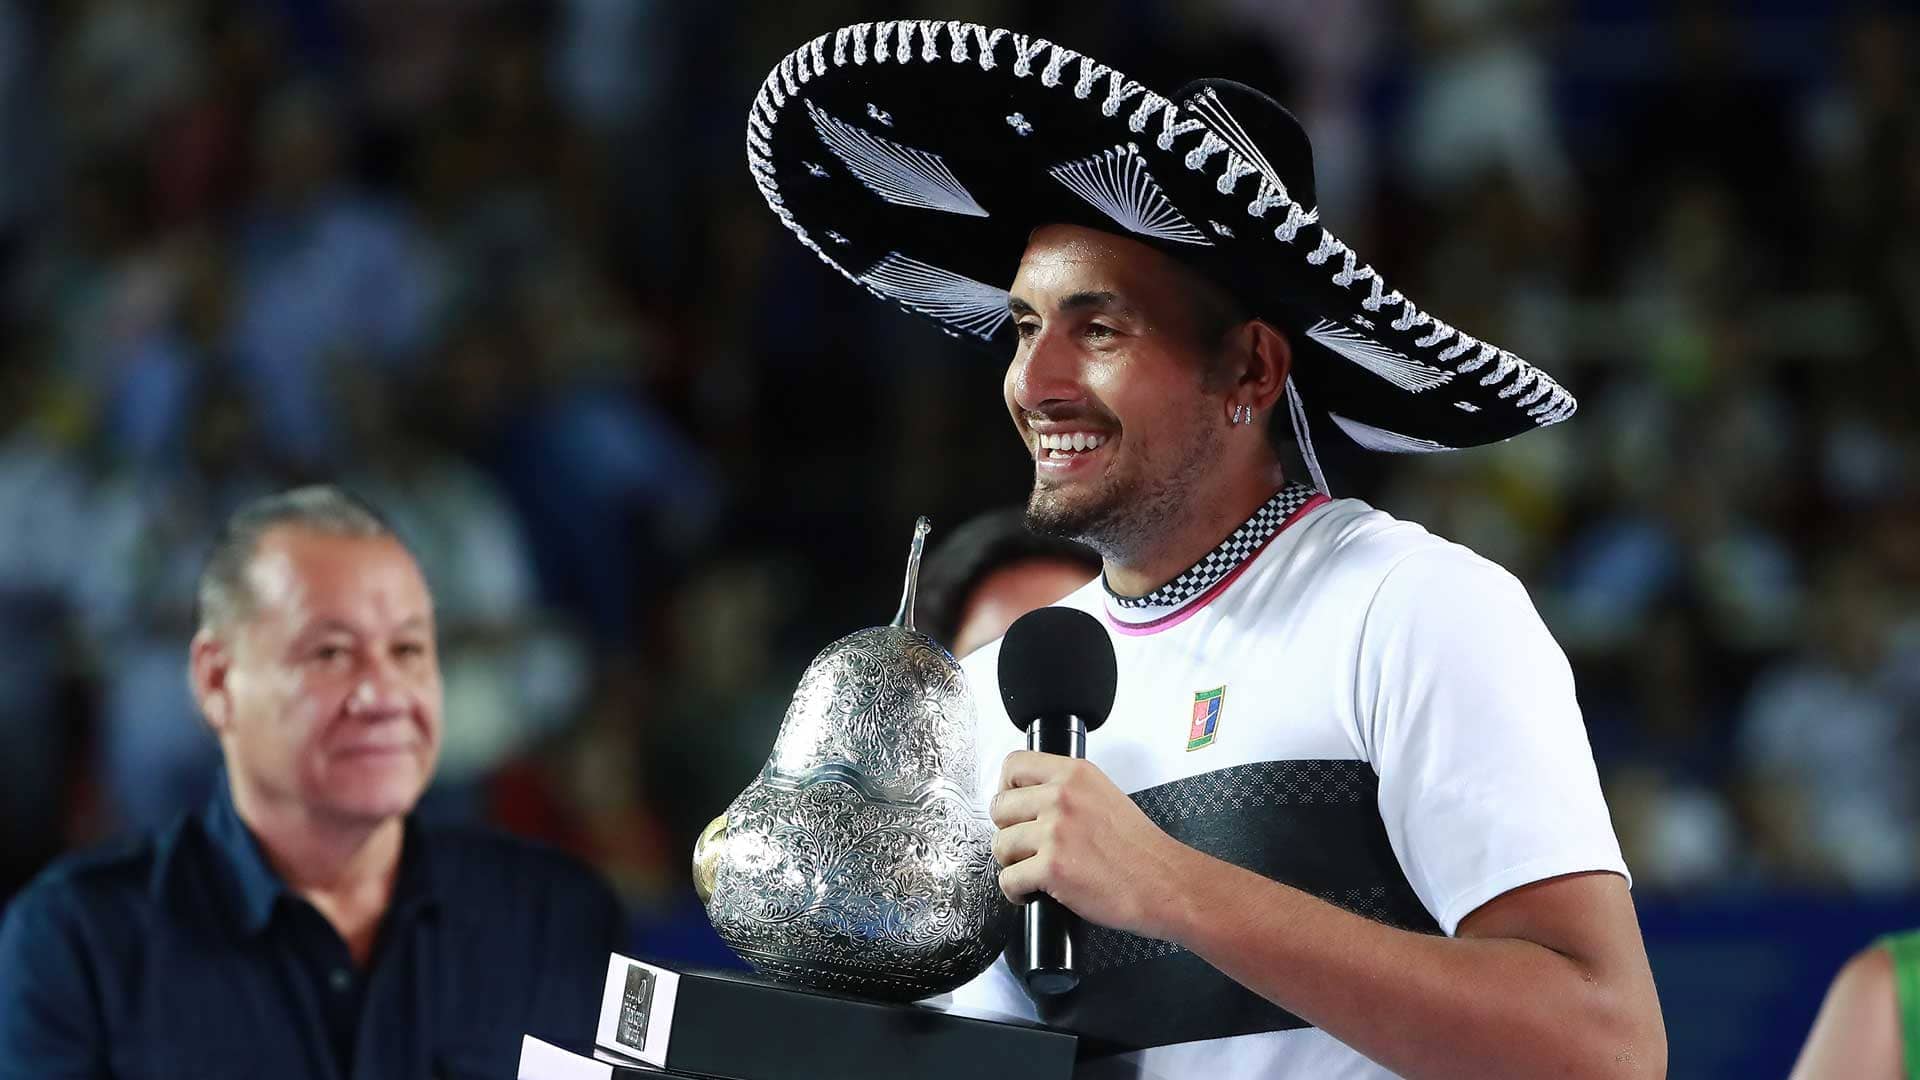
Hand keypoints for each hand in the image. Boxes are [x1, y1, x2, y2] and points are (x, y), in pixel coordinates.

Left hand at [988, 750, 1189, 938]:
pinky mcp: (1052, 867)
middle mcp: (1061, 796)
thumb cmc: (1140, 849)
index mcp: (1074, 774)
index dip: (1006, 789)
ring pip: (1000, 845)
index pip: (1014, 765)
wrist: (1164, 884)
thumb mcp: (1104, 795)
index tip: (1012, 807)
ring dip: (1013, 864)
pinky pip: (1009, 880)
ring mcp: (1055, 831)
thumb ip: (1066, 789)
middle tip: (1025, 847)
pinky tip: (1035, 892)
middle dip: (1008, 831)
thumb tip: (1028, 799)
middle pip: (999, 807)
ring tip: (1034, 871)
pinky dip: (1017, 892)